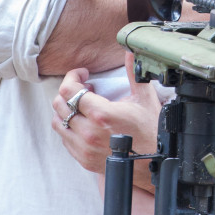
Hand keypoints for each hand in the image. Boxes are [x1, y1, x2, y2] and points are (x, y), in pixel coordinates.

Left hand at [51, 57, 161, 173]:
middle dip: (69, 91)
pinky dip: (69, 126)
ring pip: (58, 122)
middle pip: (59, 104)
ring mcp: (84, 148)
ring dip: (66, 109)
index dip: (73, 77)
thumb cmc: (151, 130)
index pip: (69, 90)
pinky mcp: (83, 159)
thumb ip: (133, 72)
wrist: (155, 163)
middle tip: (85, 88)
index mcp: (101, 114)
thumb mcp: (145, 98)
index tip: (83, 74)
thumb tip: (130, 51)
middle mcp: (88, 133)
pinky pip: (64, 139)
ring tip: (83, 105)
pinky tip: (84, 122)